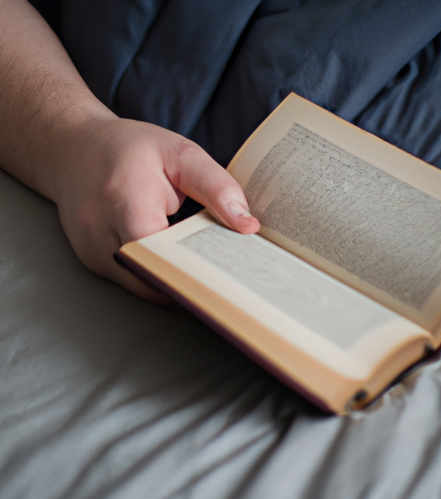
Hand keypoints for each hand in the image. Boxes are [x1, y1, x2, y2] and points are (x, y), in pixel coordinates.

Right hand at [54, 117, 259, 303]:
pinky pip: (132, 281)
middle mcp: (102, 237)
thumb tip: (247, 225)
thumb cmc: (128, 149)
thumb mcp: (179, 154)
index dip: (202, 273)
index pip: (168, 259)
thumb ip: (216, 187)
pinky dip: (158, 277)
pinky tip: (177, 265)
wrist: (73, 149)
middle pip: (158, 280)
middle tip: (226, 280)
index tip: (231, 279)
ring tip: (205, 272)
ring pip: (145, 288)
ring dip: (175, 283)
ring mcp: (93, 254)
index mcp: (127, 204)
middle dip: (194, 284)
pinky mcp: (93, 262)